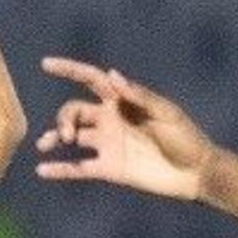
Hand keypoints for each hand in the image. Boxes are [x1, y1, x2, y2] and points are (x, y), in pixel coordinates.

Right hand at [33, 58, 214, 199]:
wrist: (195, 173)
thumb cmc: (186, 137)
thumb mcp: (165, 113)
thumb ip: (139, 96)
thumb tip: (112, 75)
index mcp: (123, 101)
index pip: (90, 80)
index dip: (69, 70)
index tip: (46, 64)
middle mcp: (111, 120)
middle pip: (74, 110)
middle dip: (63, 118)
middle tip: (68, 135)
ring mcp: (108, 144)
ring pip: (71, 136)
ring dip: (54, 137)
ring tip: (46, 145)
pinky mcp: (109, 169)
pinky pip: (79, 168)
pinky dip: (60, 170)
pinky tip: (42, 171)